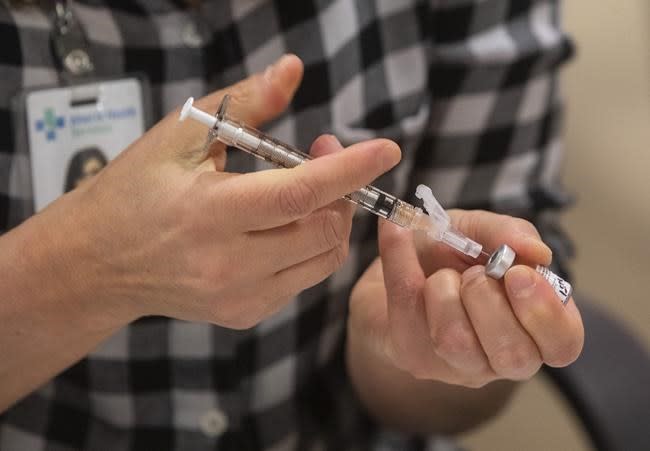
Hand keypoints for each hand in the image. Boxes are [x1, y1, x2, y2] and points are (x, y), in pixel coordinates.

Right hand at [37, 54, 400, 328]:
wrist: (98, 261)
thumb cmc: (136, 189)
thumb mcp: (182, 134)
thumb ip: (245, 103)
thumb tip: (293, 70)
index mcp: (208, 213)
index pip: (297, 195)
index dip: (347, 171)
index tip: (387, 150)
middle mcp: (226, 264)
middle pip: (322, 229)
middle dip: (340, 189)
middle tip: (320, 155)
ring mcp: (238, 297)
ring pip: (323, 260)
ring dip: (331, 218)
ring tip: (306, 190)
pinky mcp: (244, 315)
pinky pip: (303, 279)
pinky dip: (310, 247)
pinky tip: (282, 226)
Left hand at [349, 211, 583, 386]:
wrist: (394, 262)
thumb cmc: (447, 254)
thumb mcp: (480, 230)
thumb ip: (508, 234)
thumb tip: (536, 252)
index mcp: (530, 327)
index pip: (562, 344)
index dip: (547, 314)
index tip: (519, 274)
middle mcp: (497, 357)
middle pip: (513, 355)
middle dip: (490, 300)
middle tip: (474, 272)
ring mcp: (453, 365)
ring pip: (456, 341)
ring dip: (444, 290)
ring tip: (441, 274)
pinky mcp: (411, 355)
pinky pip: (406, 310)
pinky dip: (399, 259)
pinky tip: (395, 230)